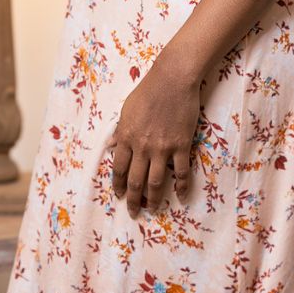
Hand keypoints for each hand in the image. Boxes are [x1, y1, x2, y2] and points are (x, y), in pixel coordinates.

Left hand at [106, 54, 201, 217]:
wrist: (173, 79)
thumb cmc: (148, 90)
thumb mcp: (126, 109)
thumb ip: (120, 130)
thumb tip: (111, 145)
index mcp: (126, 137)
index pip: (118, 169)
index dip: (117, 185)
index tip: (118, 196)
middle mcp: (142, 147)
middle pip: (135, 181)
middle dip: (132, 200)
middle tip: (133, 212)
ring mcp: (162, 148)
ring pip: (156, 182)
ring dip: (153, 199)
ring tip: (152, 210)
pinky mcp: (181, 145)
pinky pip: (181, 172)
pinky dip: (182, 187)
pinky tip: (182, 197)